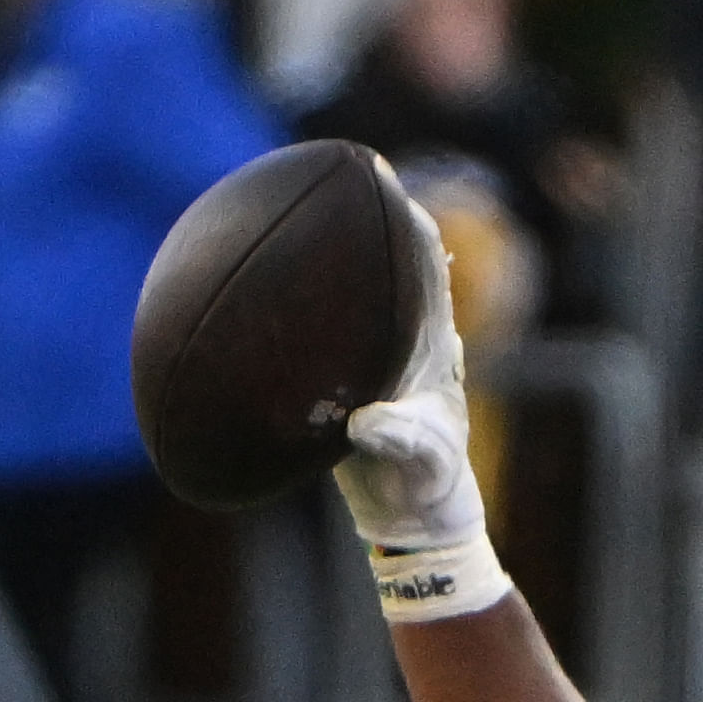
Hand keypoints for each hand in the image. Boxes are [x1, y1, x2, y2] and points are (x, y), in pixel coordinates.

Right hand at [336, 175, 507, 621]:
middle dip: (374, 221)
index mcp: (430, 347)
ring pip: (367, 297)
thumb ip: (398, 441)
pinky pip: (335, 336)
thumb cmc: (426, 489)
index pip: (427, 267)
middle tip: (342, 178)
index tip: (387, 183)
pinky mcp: (359, 385)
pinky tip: (272, 308)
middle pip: (397, 265)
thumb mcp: (418, 463)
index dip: (412, 223)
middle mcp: (411, 343)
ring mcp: (385, 362)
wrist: (419, 523)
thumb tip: (367, 422)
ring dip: (344, 262)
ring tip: (301, 221)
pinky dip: (313, 316)